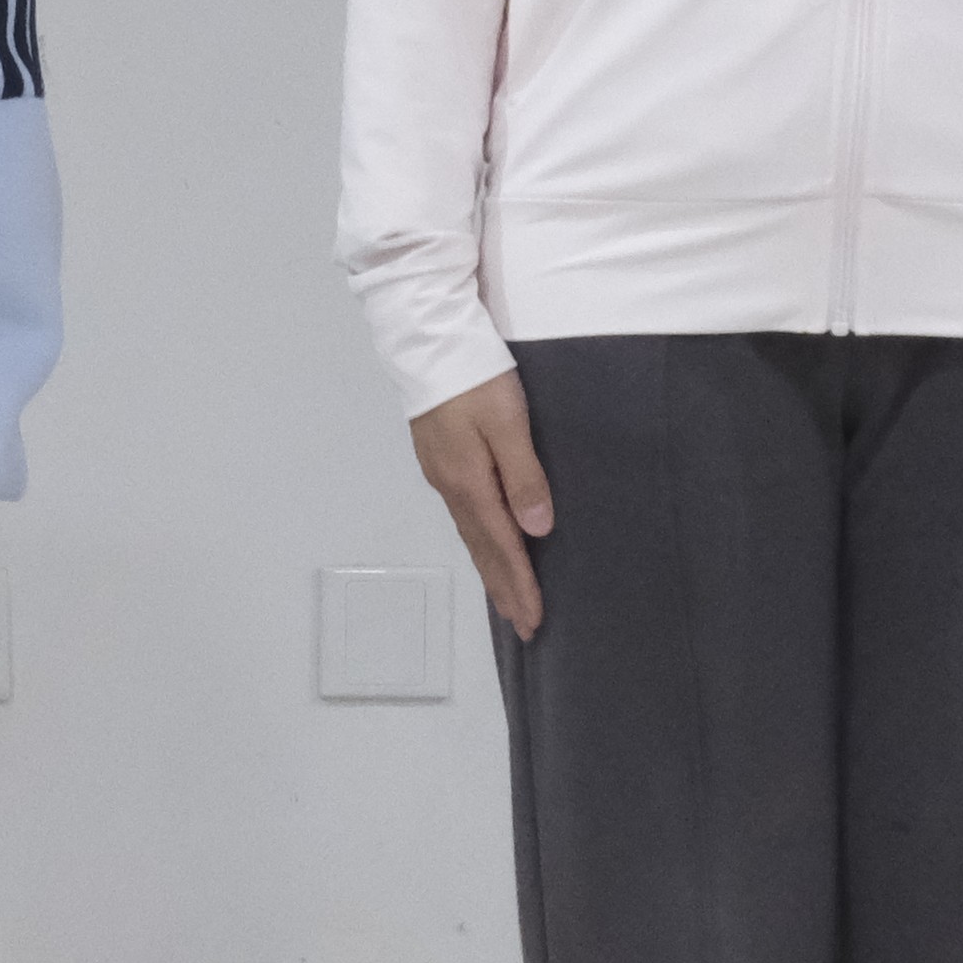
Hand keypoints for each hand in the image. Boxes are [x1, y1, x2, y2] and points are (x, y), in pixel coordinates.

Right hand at [408, 370, 557, 642]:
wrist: (425, 336)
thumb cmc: (474, 374)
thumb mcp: (507, 422)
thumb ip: (523, 476)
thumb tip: (537, 532)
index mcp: (470, 481)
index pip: (501, 545)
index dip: (519, 584)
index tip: (533, 621)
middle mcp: (450, 484)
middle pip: (481, 547)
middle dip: (503, 588)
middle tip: (522, 626)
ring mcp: (441, 470)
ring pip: (470, 532)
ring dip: (490, 568)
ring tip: (506, 597)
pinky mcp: (438, 456)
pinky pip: (463, 514)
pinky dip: (478, 540)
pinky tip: (484, 541)